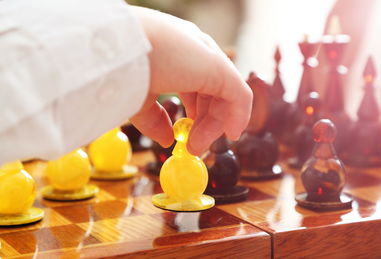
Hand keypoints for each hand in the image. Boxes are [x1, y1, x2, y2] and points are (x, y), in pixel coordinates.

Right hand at [129, 7, 251, 155]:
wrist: (112, 50)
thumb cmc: (119, 69)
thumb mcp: (138, 99)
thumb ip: (155, 119)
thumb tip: (167, 139)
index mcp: (177, 52)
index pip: (196, 82)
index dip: (196, 110)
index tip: (188, 133)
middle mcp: (195, 50)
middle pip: (212, 90)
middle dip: (205, 121)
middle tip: (194, 147)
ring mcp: (207, 55)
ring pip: (225, 94)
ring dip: (215, 125)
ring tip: (196, 146)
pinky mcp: (217, 66)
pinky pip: (239, 95)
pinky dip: (239, 116)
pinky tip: (231, 134)